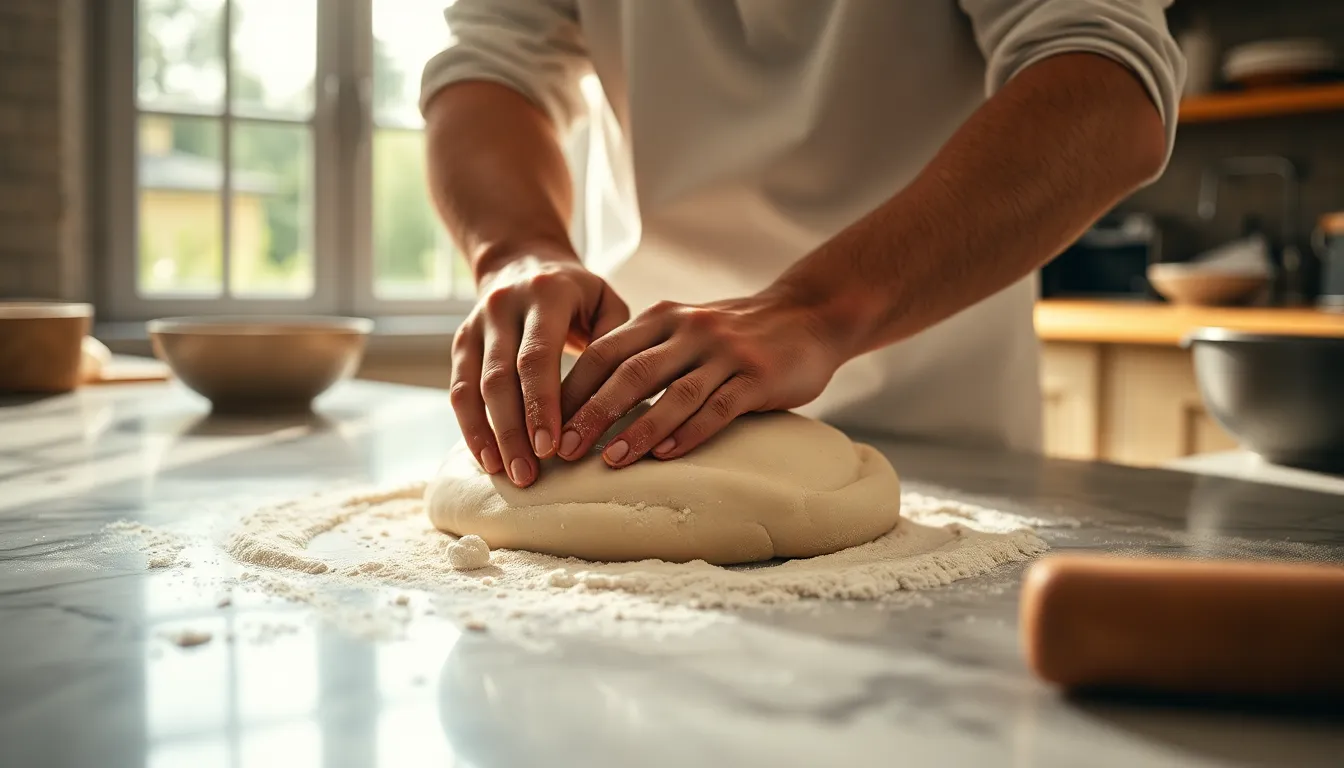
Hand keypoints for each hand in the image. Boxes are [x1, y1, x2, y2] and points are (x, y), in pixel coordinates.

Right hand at [451, 247, 628, 486]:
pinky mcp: (461, 341)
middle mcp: (504, 307)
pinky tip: (488, 458)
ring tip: (508, 474)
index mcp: (545, 295)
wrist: (524, 260)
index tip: (552, 448)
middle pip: (500, 377)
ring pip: (473, 386)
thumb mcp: (606, 301)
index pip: (538, 356)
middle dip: (513, 430)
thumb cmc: (578, 294)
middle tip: (529, 474)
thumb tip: (611, 397)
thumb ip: (614, 342)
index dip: (542, 404)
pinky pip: (458, 389)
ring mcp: (476, 323)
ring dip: (489, 435)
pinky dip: (470, 427)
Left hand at [555, 292, 843, 466]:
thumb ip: (644, 354)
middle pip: (629, 373)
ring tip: (608, 461)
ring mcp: (724, 352)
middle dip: (591, 414)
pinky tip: (666, 455)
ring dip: (636, 429)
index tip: (544, 426)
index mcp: (661, 318)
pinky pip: (718, 407)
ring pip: (671, 394)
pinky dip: (688, 432)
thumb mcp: (684, 329)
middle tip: (563, 451)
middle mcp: (689, 330)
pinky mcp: (757, 376)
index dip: (571, 390)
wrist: (809, 315)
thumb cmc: (735, 333)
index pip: (603, 352)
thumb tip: (585, 402)